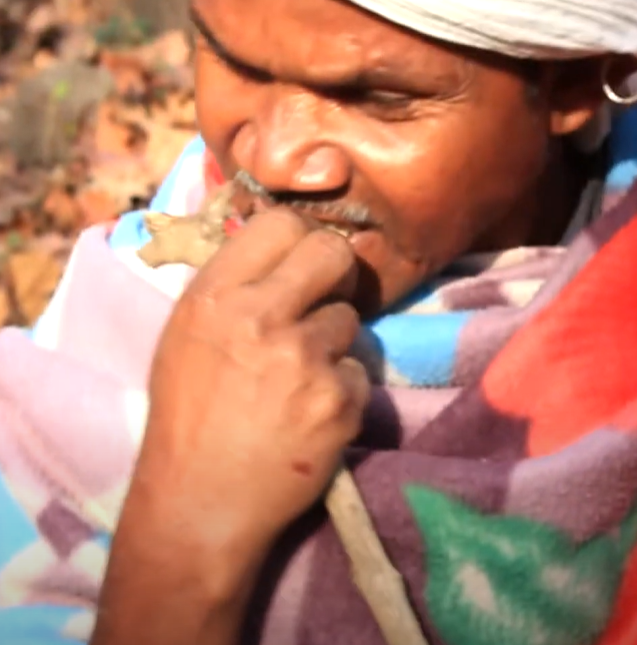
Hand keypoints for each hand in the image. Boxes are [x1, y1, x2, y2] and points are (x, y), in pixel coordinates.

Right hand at [136, 210, 368, 555]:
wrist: (201, 504)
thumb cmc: (188, 419)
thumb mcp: (187, 338)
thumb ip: (234, 290)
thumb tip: (285, 250)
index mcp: (214, 297)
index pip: (281, 221)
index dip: (300, 239)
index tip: (300, 265)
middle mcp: (260, 318)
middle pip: (333, 252)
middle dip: (336, 274)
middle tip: (324, 301)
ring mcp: (305, 360)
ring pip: (350, 319)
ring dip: (333, 344)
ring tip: (299, 381)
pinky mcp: (340, 401)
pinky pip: (359, 372)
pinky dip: (343, 392)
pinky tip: (312, 416)